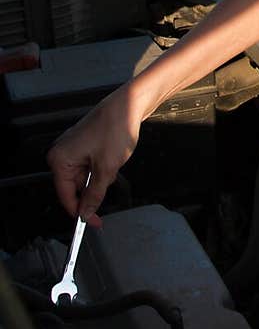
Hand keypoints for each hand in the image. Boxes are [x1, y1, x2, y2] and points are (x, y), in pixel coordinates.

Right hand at [47, 84, 143, 222]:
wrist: (128, 105)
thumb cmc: (115, 129)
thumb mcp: (106, 169)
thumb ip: (94, 195)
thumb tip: (86, 213)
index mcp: (60, 159)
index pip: (65, 196)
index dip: (80, 212)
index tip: (95, 223)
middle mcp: (61, 153)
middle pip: (75, 187)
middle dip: (94, 189)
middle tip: (109, 183)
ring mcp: (73, 148)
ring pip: (85, 177)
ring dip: (101, 178)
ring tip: (113, 162)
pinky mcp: (84, 145)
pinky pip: (90, 166)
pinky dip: (102, 168)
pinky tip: (112, 158)